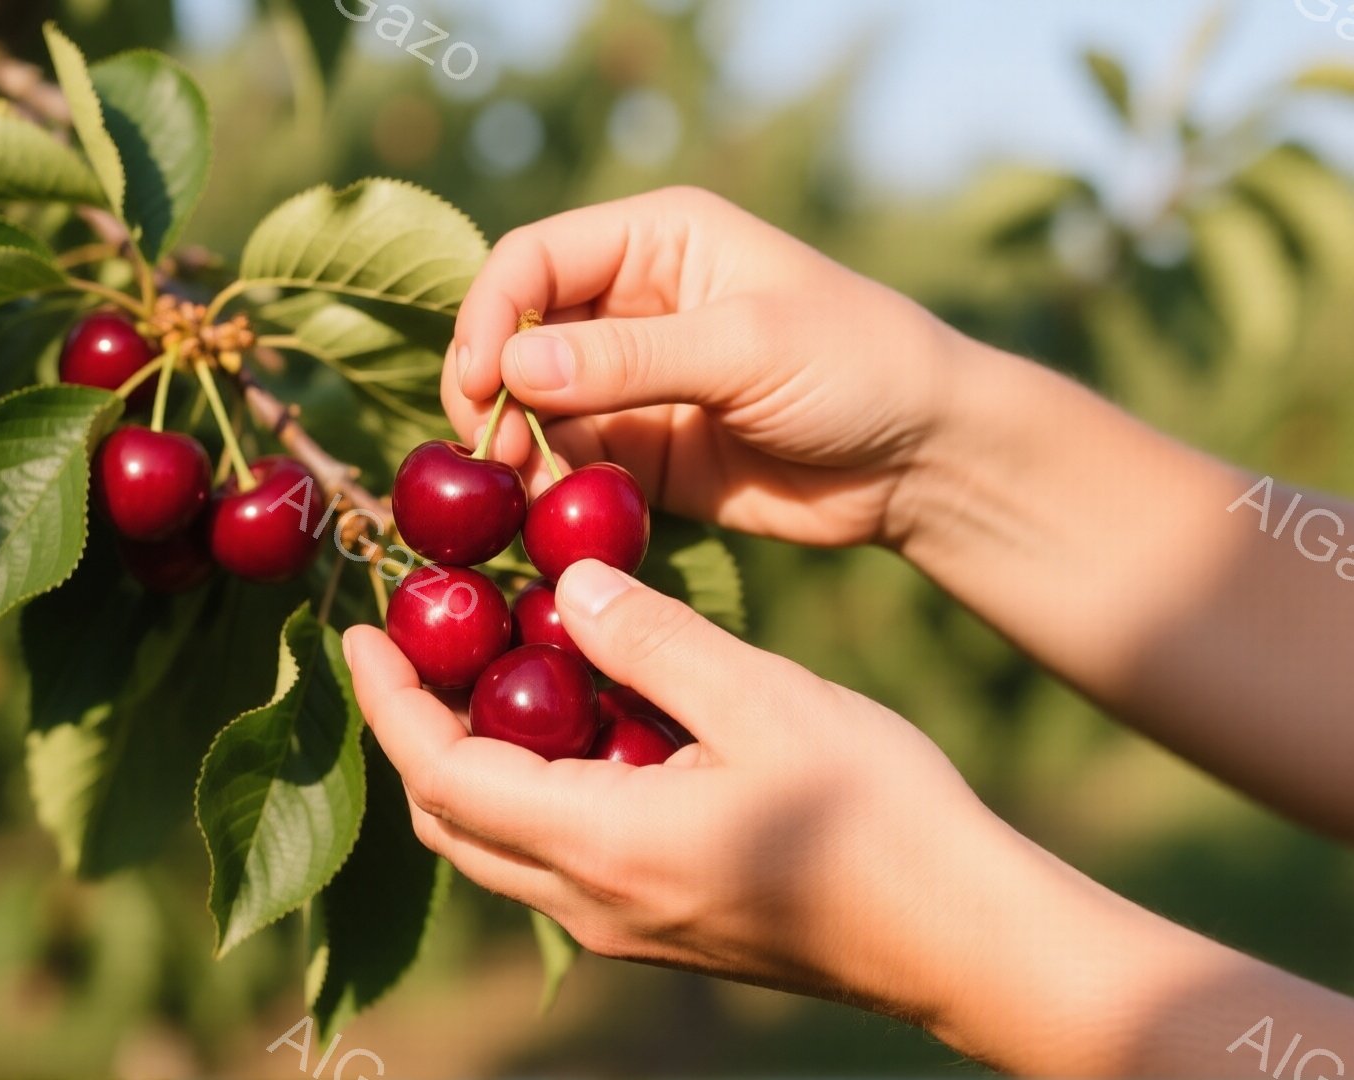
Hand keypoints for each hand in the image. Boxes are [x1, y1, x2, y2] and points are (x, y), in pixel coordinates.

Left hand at [344, 559, 1018, 1018]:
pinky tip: (575, 724)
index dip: (389, 701)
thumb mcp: (766, 700)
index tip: (364, 627)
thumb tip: (566, 583)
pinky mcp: (662, 930)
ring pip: (498, 847)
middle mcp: (594, 904)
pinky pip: (554, 861)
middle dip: (413, 731)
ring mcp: (627, 928)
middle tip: (415, 642)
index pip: (444, 776)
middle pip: (452, 821)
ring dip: (470, 764)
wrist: (968, 939)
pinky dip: (530, 791)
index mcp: (605, 845)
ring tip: (486, 670)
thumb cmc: (883, 816)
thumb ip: (654, 639)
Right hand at [445, 185, 970, 548]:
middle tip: (493, 451)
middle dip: (490, 390)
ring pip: (531, 406)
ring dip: (515, 446)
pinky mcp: (641, 452)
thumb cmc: (859, 367)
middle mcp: (630, 303)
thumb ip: (630, 360)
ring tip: (523, 490)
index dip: (490, 315)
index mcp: (656, 241)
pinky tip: (550, 515)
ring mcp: (631, 382)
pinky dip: (547, 489)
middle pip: (516, 334)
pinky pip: (568, 464)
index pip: (533, 259)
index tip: (478, 383)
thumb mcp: (747, 347)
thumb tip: (513, 366)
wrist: (927, 462)